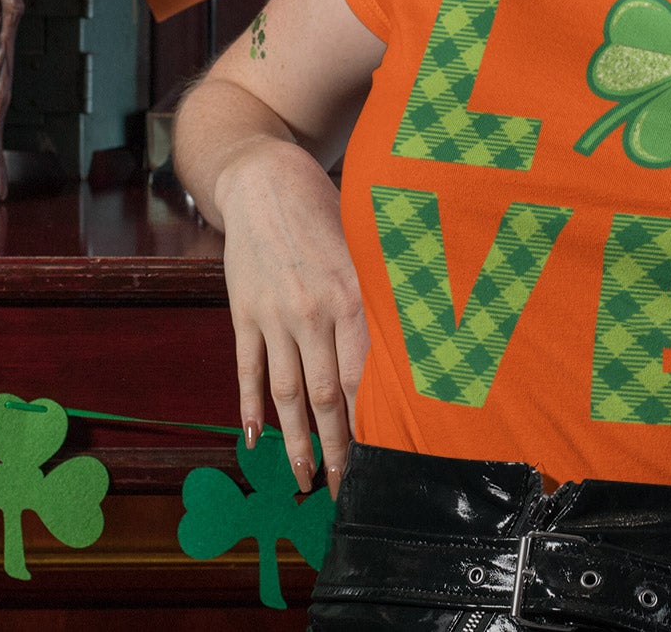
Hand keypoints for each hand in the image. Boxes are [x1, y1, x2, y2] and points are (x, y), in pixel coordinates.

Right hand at [215, 138, 368, 500]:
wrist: (265, 180)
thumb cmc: (329, 210)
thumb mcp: (368, 245)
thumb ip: (387, 290)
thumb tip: (426, 331)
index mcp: (353, 297)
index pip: (366, 375)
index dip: (374, 422)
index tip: (387, 455)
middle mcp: (313, 312)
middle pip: (327, 396)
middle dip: (339, 448)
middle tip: (348, 490)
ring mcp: (274, 316)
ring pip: (288, 394)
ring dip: (295, 443)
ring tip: (304, 482)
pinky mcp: (244, 314)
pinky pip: (248, 371)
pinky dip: (252, 408)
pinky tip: (256, 442)